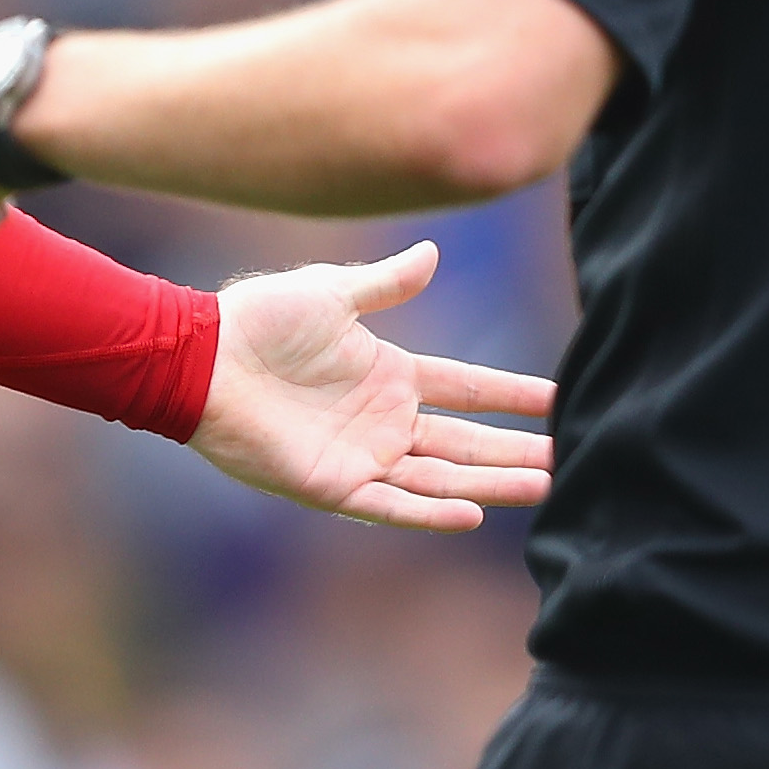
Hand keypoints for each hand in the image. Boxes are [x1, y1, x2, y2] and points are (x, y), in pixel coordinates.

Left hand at [190, 246, 554, 531]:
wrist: (202, 359)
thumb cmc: (257, 321)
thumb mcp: (331, 293)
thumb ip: (385, 284)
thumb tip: (432, 254)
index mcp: (388, 374)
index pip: (466, 388)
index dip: (510, 394)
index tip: (557, 399)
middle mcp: (383, 420)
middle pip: (464, 441)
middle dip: (514, 450)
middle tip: (566, 457)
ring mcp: (361, 455)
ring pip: (441, 476)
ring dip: (489, 483)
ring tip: (542, 485)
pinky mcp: (332, 484)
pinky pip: (391, 504)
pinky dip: (430, 510)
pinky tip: (472, 514)